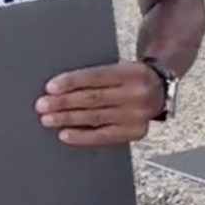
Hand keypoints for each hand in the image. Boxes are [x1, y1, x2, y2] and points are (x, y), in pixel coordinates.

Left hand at [35, 61, 163, 147]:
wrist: (160, 91)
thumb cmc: (131, 78)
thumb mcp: (120, 67)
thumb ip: (97, 76)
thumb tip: (60, 88)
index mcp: (131, 72)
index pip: (96, 77)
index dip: (72, 82)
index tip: (51, 87)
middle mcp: (136, 94)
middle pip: (93, 99)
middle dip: (64, 103)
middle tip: (43, 105)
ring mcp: (137, 115)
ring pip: (95, 118)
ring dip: (68, 119)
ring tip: (49, 119)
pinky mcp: (135, 132)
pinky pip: (104, 137)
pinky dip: (82, 137)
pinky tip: (65, 134)